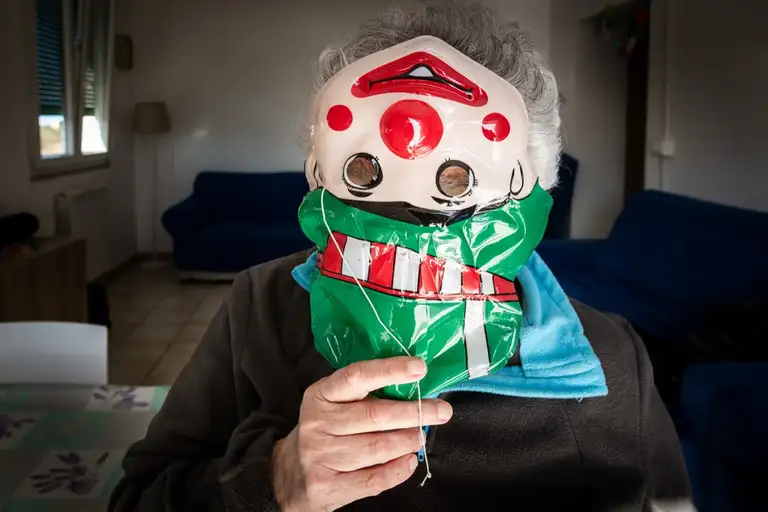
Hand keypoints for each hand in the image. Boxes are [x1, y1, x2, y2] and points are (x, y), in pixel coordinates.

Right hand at [270, 356, 452, 510]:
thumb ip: (366, 396)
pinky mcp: (326, 485)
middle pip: (376, 415)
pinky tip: (410, 460)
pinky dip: (399, 470)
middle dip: (415, 412)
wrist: (290, 474)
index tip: (420, 368)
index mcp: (321, 394)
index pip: (358, 376)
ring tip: (420, 436)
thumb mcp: (335, 405)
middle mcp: (317, 423)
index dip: (391, 370)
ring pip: (378, 447)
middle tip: (442, 411)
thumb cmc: (326, 431)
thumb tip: (416, 388)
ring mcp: (320, 455)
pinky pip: (374, 478)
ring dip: (408, 441)